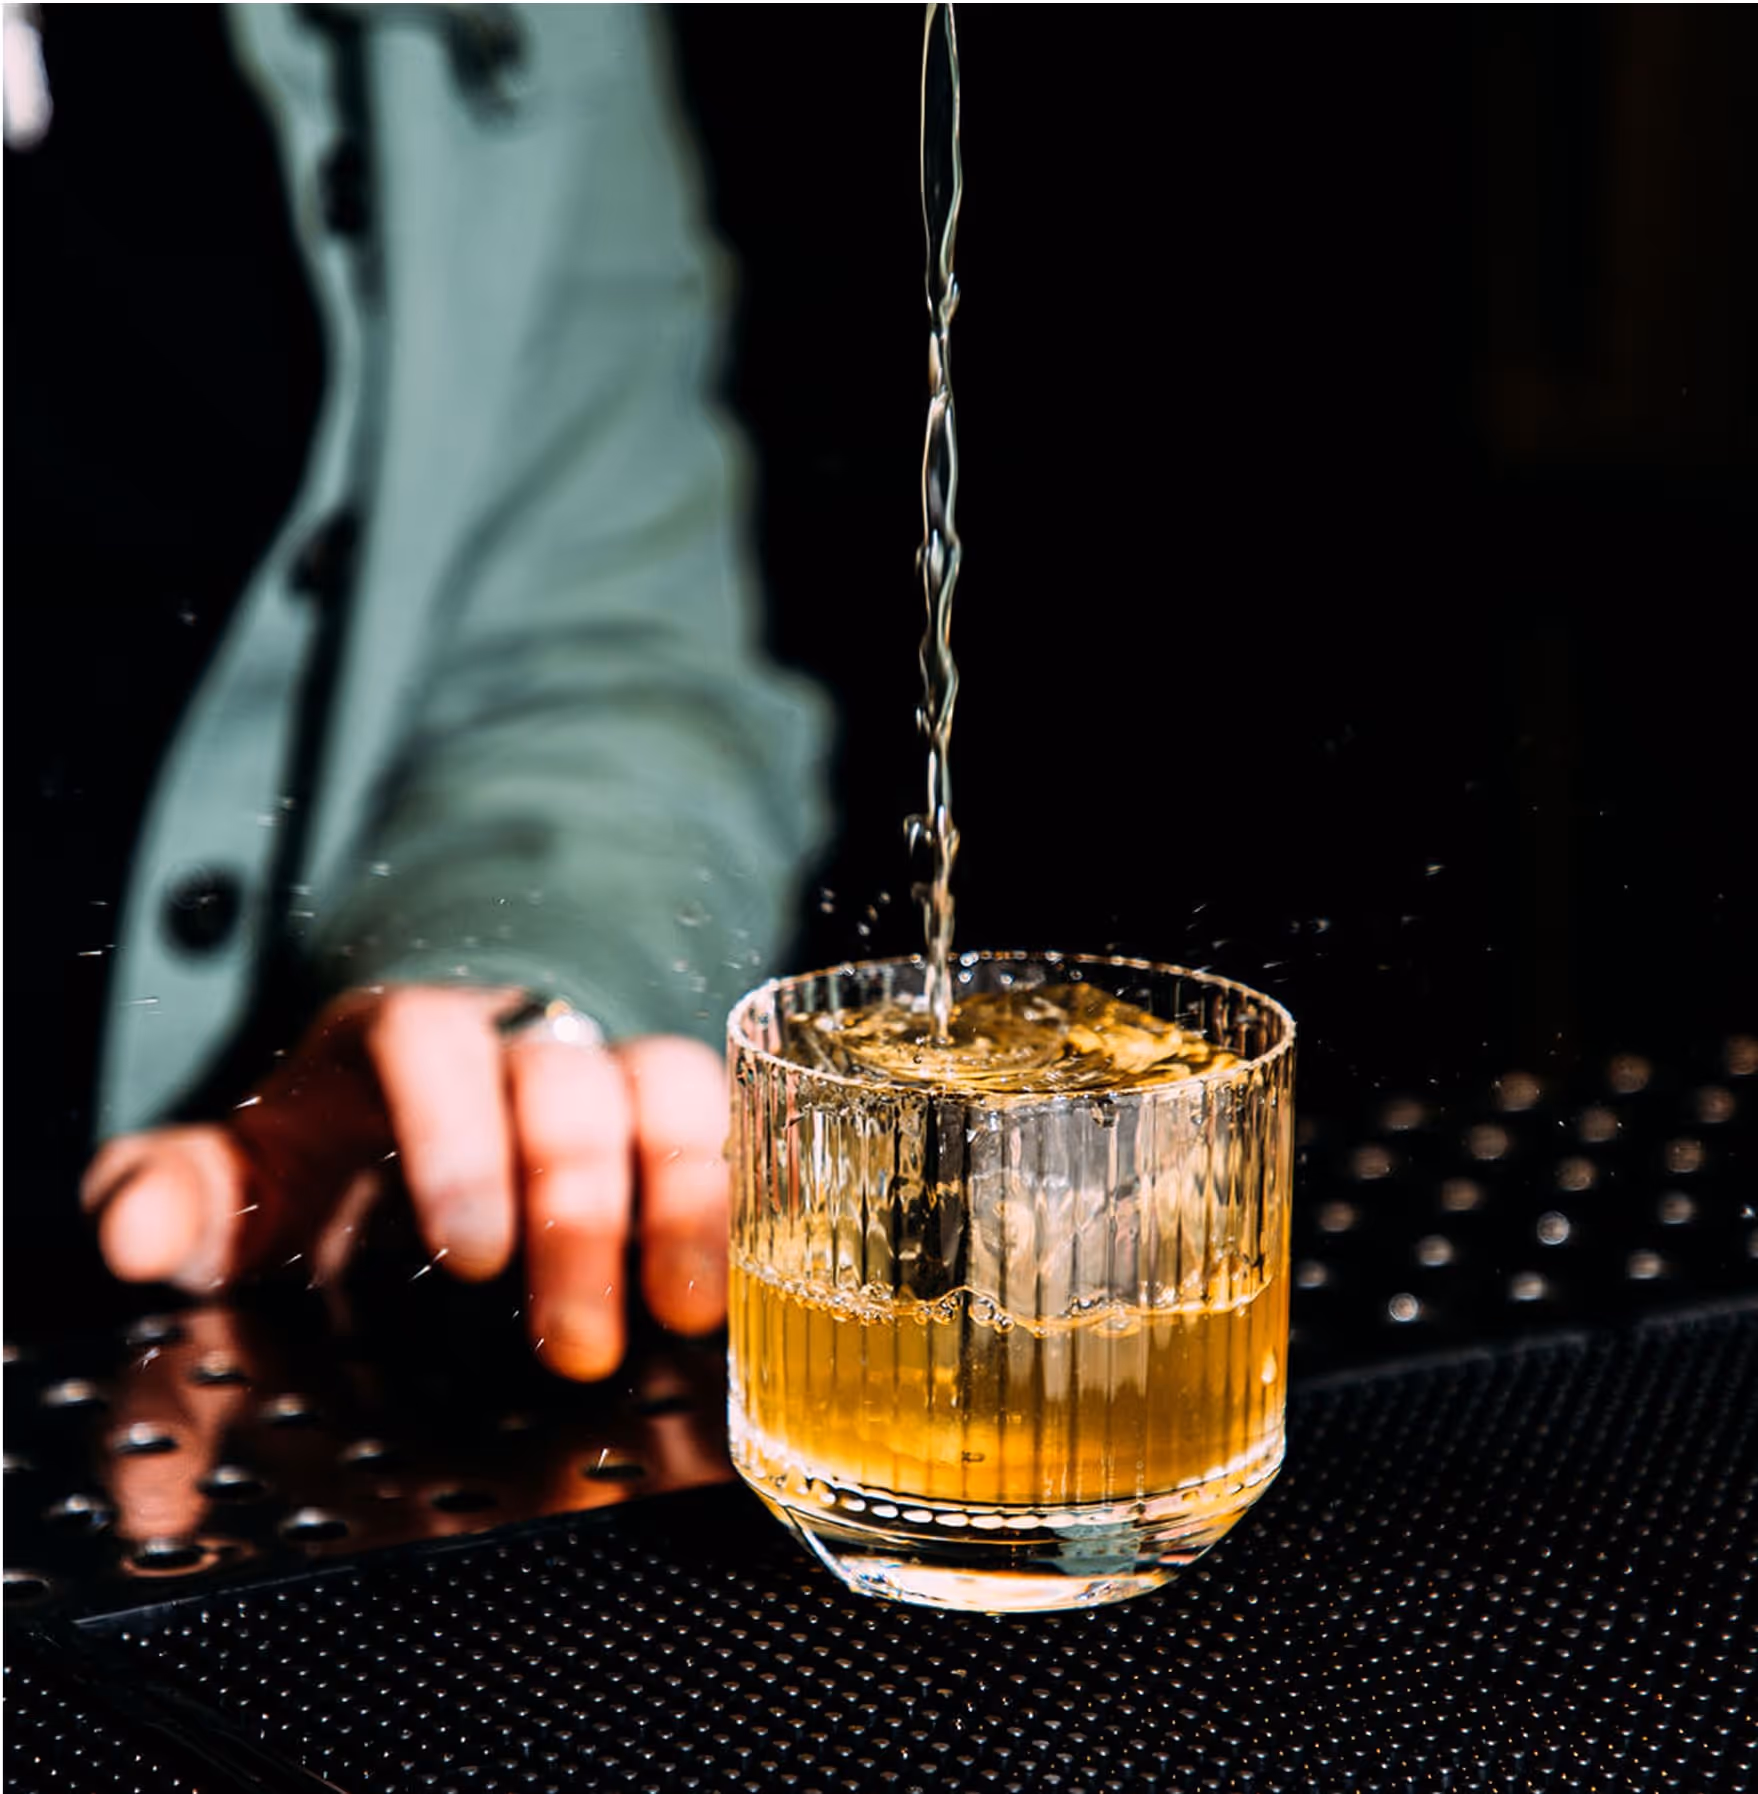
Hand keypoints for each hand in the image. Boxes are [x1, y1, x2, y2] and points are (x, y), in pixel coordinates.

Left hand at [81, 988, 729, 1380]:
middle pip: (569, 1082)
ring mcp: (611, 1067)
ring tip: (689, 1314)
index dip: (461, 1140)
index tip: (472, 1259)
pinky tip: (759, 1268)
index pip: (435, 1046)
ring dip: (690, 1196)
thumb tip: (133, 1230)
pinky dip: (754, 1185)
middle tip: (576, 1348)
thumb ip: (182, 1194)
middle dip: (580, 1209)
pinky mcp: (679, 1113)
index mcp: (402, 1037)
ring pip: (672, 1088)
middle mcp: (520, 1038)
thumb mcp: (249, 1178)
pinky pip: (736, 1121)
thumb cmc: (336, 1159)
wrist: (435, 1114)